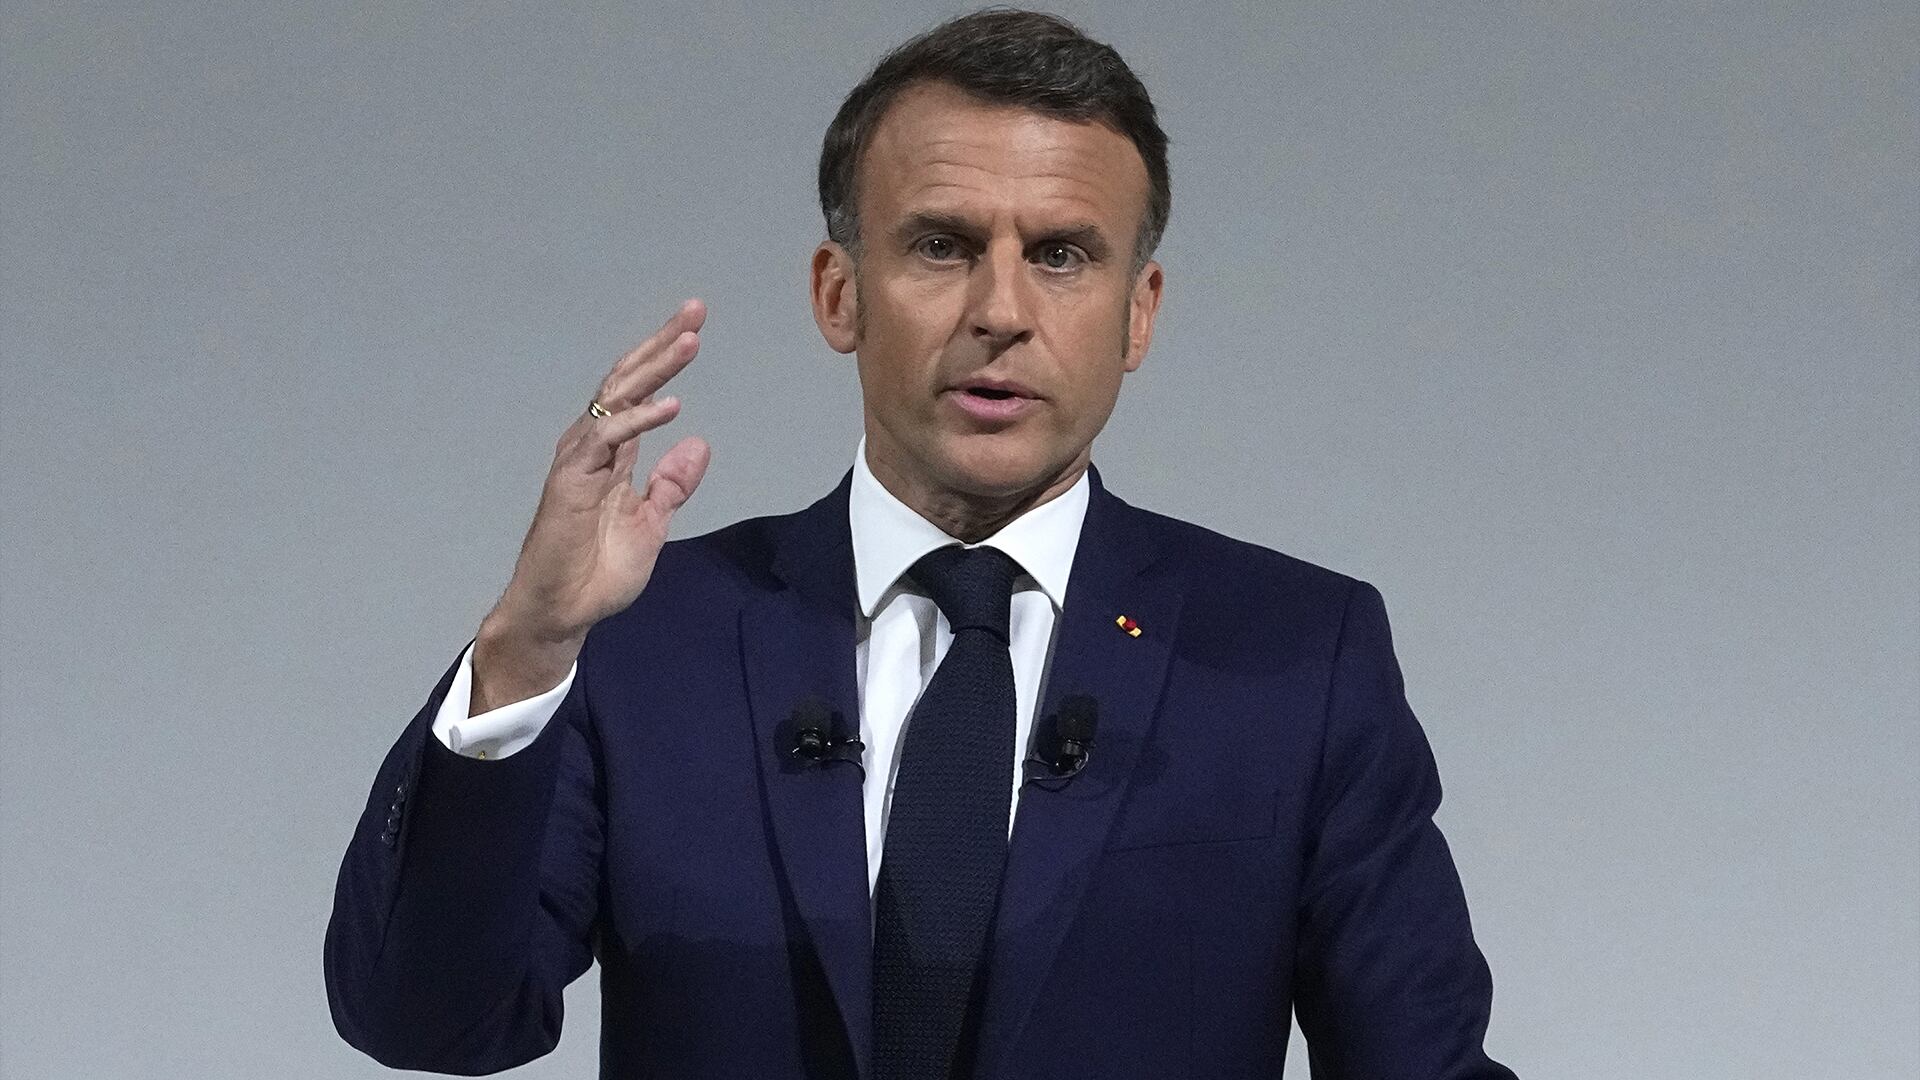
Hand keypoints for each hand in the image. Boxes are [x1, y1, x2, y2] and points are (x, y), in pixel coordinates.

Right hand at [471, 299, 711, 712]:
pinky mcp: (571, 482)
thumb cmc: (596, 572)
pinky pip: (607, 441)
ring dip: (654, 368)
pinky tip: (672, 406)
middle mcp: (592, 448)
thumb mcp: (650, 524)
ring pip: (616, 400)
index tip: (693, 329)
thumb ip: (671, 485)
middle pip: (627, 382)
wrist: (563, 613)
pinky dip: (639, 421)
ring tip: (689, 341)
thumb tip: (698, 443)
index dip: (664, 359)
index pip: (638, 393)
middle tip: (694, 311)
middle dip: (661, 344)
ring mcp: (578, 461)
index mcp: (612, 454)